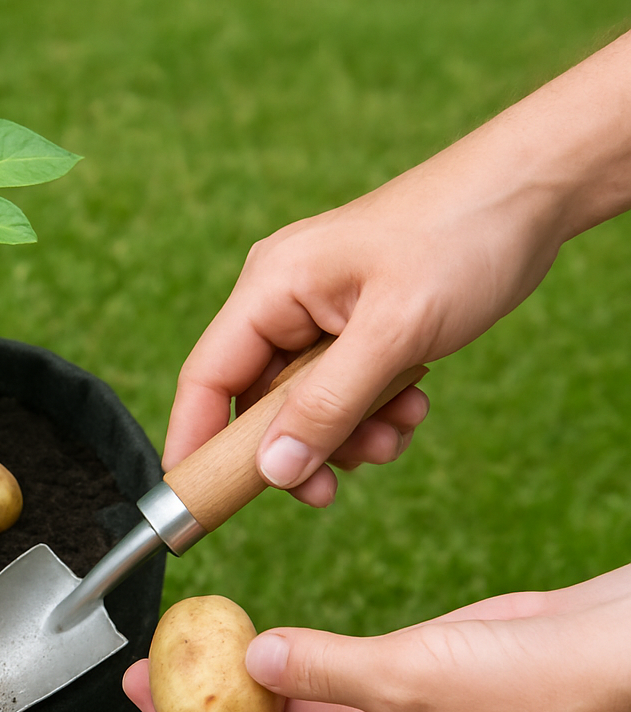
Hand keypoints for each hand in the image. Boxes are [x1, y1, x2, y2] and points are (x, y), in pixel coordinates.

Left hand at [122, 564, 630, 711]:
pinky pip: (323, 688)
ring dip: (238, 691)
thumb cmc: (526, 688)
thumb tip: (249, 660)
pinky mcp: (400, 698)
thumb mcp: (404, 680)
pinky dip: (284, 667)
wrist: (608, 652)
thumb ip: (318, 670)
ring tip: (178, 653)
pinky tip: (243, 641)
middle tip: (144, 681)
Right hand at [163, 30, 630, 505]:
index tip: (195, 504)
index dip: (193, 443)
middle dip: (298, 447)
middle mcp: (283, 301)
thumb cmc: (462, 235)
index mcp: (270, 288)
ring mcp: (320, 314)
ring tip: (398, 429)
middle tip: (331, 489)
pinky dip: (373, 413)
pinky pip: (343, 392)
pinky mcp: (357, 326)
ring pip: (305, 406)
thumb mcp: (394, 331)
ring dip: (348, 433)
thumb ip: (329, 405)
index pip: (206, 379)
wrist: (536, 191)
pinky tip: (412, 404)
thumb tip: (274, 471)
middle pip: (257, 403)